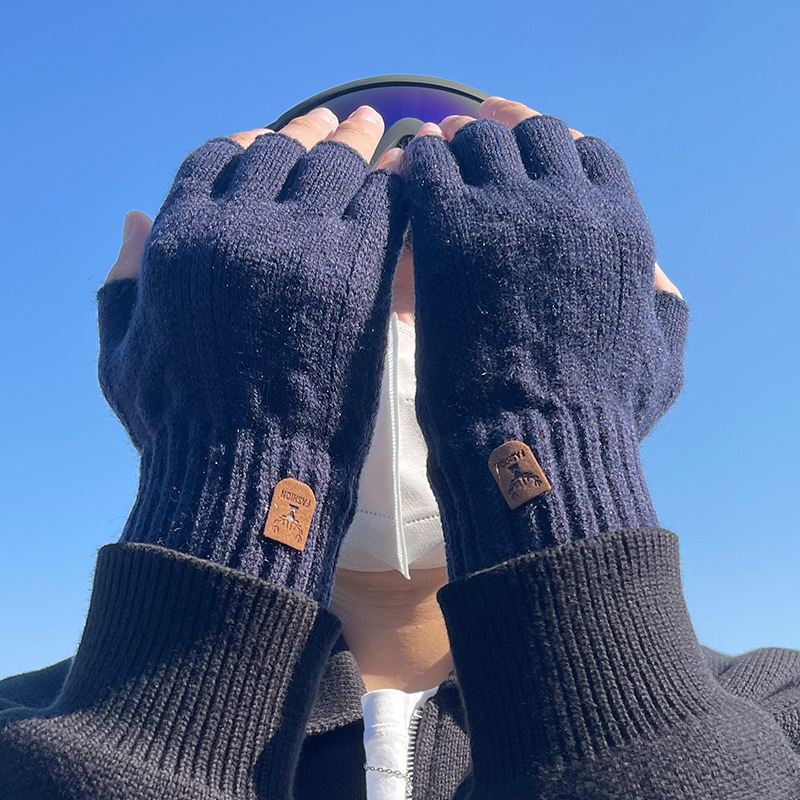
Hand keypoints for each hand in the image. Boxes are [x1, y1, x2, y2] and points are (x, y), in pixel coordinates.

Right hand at [98, 106, 406, 604]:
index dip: (246, 145)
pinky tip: (404, 178)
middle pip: (281, 151)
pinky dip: (395, 181)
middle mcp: (239, 226)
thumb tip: (133, 216)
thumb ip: (124, 283)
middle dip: (309, 132)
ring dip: (356, 141)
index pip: (216, 159)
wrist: (254, 478)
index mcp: (180, 239)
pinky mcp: (362, 271)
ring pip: (336, 164)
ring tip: (374, 128)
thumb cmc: (183, 431)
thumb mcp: (125, 359)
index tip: (271, 140)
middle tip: (338, 119)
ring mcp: (305, 244)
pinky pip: (385, 200)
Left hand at [400, 97, 688, 576]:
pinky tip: (409, 176)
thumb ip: (661, 308)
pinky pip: (429, 166)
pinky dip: (418, 162)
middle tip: (474, 144)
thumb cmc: (596, 419)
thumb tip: (657, 278)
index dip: (554, 148)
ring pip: (478, 138)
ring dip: (458, 143)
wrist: (530, 448)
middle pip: (531, 132)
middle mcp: (570, 204)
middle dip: (503, 135)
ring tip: (439, 156)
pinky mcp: (450, 232)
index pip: (588, 151)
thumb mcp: (657, 364)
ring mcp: (509, 212)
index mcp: (622, 227)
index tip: (528, 156)